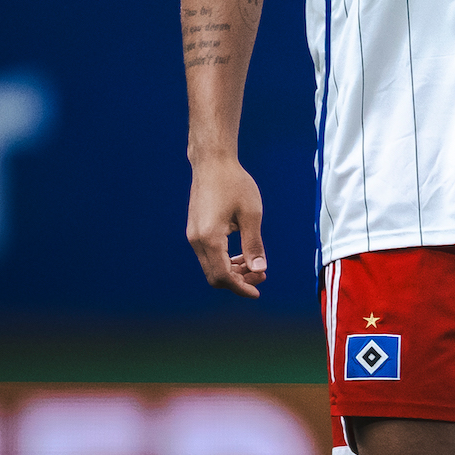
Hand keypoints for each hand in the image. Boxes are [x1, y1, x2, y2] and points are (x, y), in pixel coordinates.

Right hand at [186, 157, 266, 297]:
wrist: (213, 163)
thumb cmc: (234, 184)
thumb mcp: (251, 214)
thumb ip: (254, 244)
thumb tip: (259, 269)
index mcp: (209, 238)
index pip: (223, 276)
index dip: (240, 287)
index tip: (257, 291)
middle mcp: (197, 240)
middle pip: (214, 276)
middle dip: (238, 281)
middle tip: (261, 276)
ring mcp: (193, 236)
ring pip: (211, 267)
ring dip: (232, 272)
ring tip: (255, 266)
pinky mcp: (195, 231)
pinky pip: (208, 255)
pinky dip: (224, 261)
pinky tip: (241, 256)